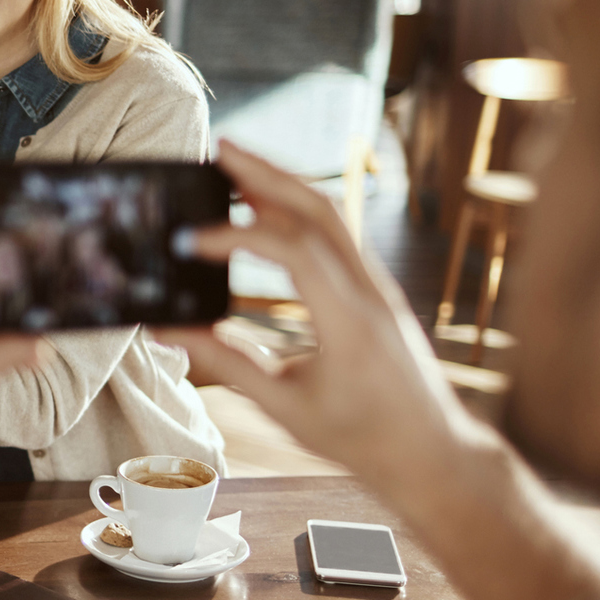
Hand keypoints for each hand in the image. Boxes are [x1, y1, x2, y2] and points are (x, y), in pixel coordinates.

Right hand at [156, 140, 486, 500]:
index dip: (237, 236)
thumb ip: (226, 362)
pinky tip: (267, 205)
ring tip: (236, 164)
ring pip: (331, 213)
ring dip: (283, 182)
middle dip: (266, 173)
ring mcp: (377, 284)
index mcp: (349, 320)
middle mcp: (369, 290)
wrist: (430, 450)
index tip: (190, 241)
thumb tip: (168, 332)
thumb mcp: (284, 406)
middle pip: (318, 208)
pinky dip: (297, 208)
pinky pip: (337, 232)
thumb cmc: (361, 438)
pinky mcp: (374, 288)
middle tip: (218, 149)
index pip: (292, 251)